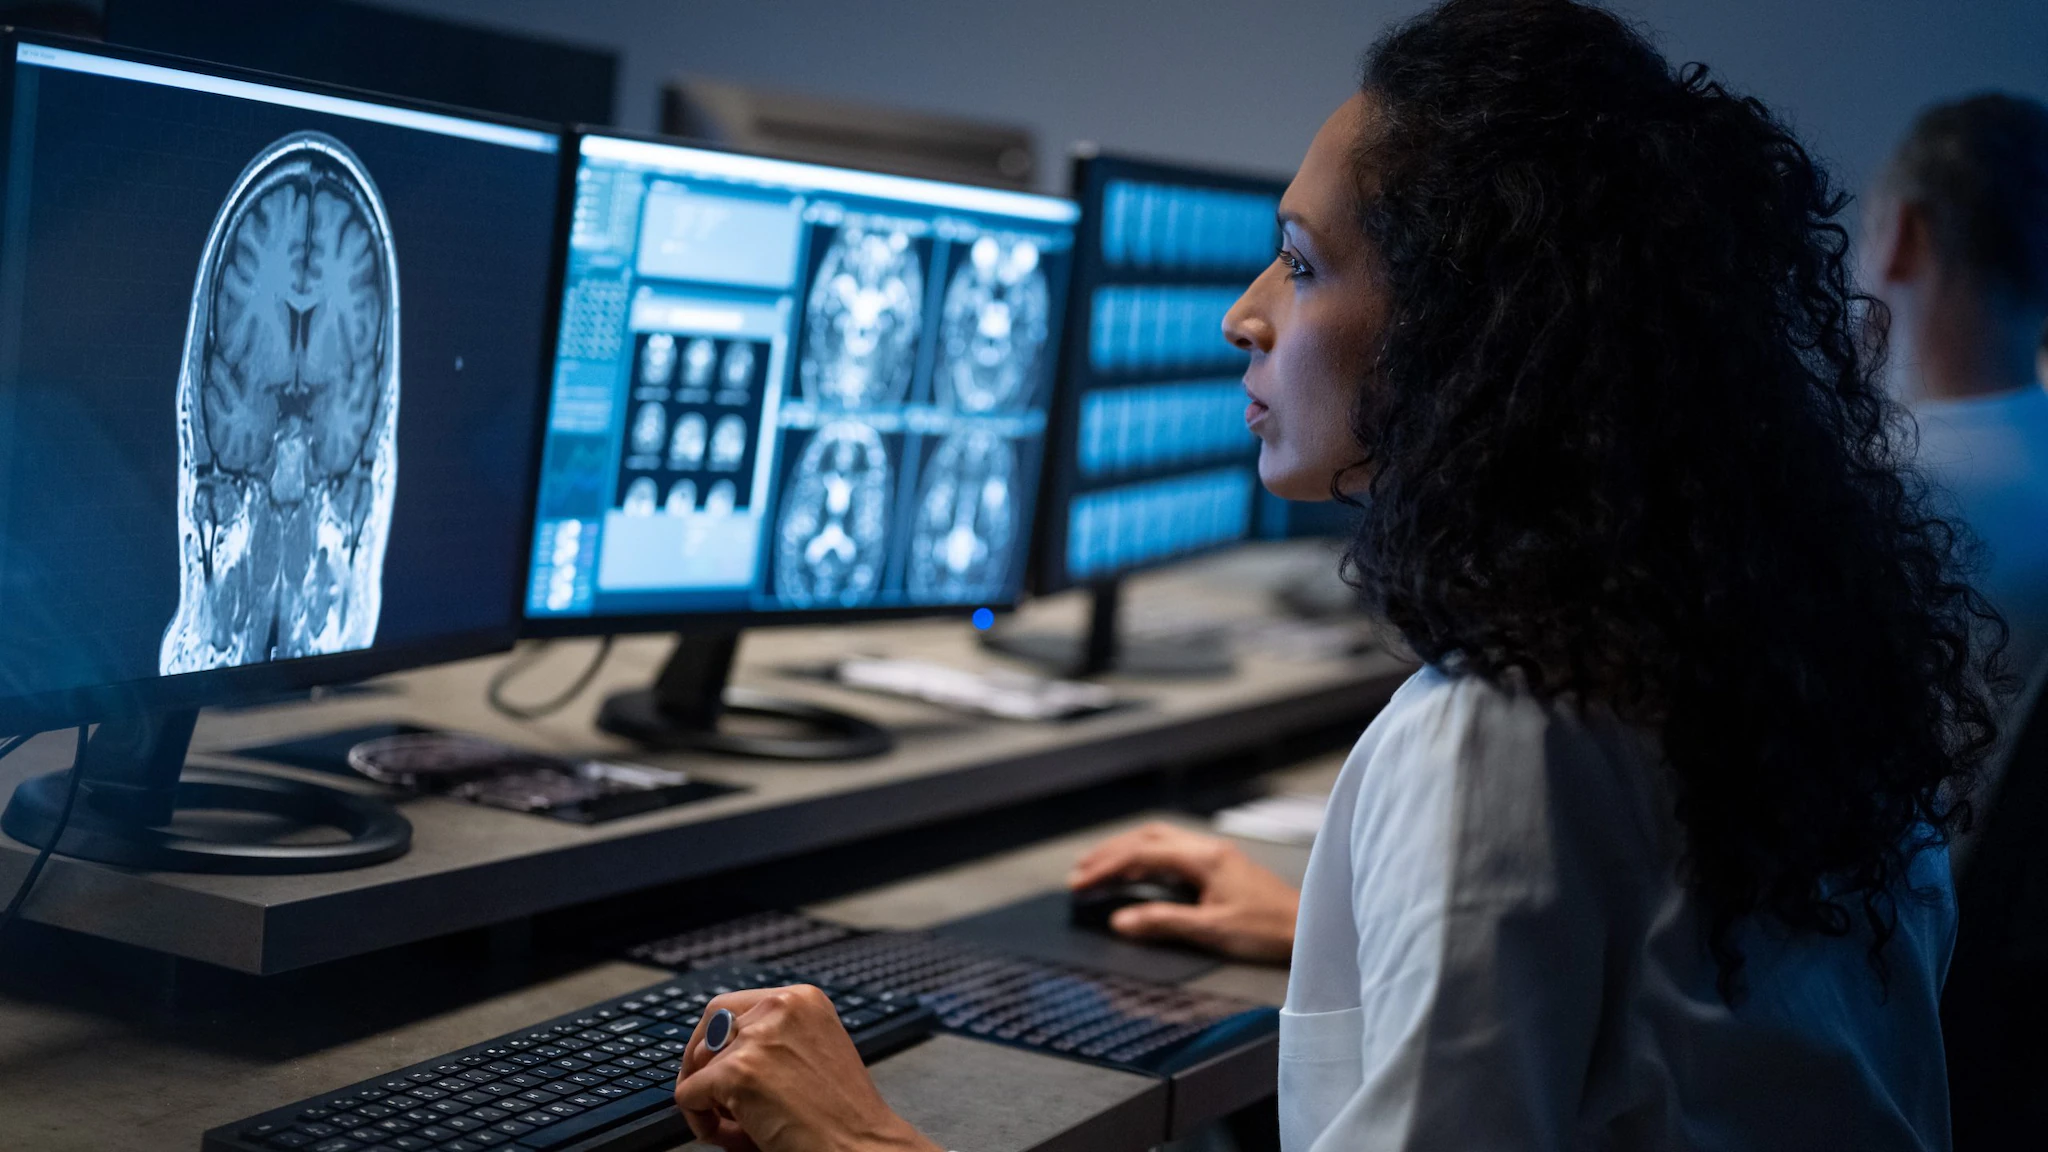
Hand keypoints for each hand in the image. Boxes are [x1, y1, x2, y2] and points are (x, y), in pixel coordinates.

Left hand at [673, 984, 940, 1151]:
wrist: (861, 1148)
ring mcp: (757, 1038)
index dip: (719, 1041)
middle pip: (710, 1023)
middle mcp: (780, 1008)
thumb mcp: (812, 1055)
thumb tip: (710, 1059)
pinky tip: (728, 1135)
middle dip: (703, 1061)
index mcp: (803, 1000)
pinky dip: (698, 1121)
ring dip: (706, 1094)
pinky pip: (688, 1094)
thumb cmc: (844, 1116)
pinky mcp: (738, 1072)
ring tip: (733, 1123)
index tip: (715, 1065)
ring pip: (698, 1063)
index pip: (734, 1006)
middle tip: (710, 1095)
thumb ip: (771, 1045)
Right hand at [1068, 822, 1299, 962]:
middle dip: (1110, 853)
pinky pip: (1173, 853)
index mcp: (1203, 858)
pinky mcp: (1220, 866)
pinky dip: (1146, 860)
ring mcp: (1215, 855)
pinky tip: (1137, 874)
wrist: (1309, 928)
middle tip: (1079, 872)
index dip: (1106, 867)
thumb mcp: (1211, 930)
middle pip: (1147, 838)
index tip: (1079, 882)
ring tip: (1098, 868)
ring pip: (1160, 841)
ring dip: (1127, 852)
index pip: (1142, 854)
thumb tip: (1120, 921)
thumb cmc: (1267, 930)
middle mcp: (1207, 849)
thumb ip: (1163, 922)